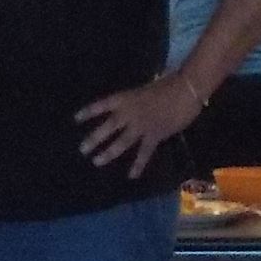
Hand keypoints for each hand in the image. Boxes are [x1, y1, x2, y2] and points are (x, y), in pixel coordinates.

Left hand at [75, 73, 202, 178]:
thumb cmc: (168, 84)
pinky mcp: (154, 135)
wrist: (185, 90)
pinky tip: (131, 175)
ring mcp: (141, 125)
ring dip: (108, 153)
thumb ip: (137, 100)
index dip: (88, 112)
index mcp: (126, 98)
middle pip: (108, 127)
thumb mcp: (146, 89)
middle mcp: (129, 112)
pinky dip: (138, 165)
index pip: (102, 105)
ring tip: (96, 162)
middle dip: (94, 139)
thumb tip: (133, 108)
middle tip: (82, 149)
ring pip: (121, 142)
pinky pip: (144, 153)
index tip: (76, 118)